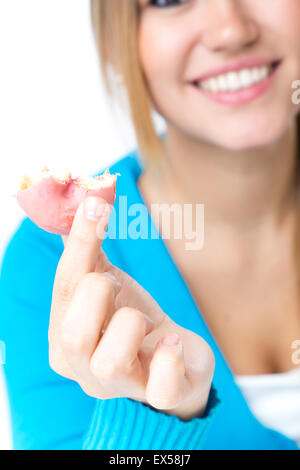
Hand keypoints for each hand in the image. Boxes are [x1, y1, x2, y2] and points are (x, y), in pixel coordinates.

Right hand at [49, 196, 214, 419]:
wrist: (172, 355)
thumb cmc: (130, 318)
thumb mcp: (108, 281)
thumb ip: (89, 248)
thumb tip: (83, 199)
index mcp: (65, 336)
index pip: (64, 289)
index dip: (80, 243)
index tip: (96, 203)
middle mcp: (84, 369)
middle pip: (72, 337)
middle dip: (97, 294)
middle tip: (114, 284)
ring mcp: (122, 388)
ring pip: (110, 362)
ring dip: (130, 324)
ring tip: (143, 318)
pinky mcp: (162, 396)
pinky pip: (162, 388)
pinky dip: (170, 356)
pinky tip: (172, 341)